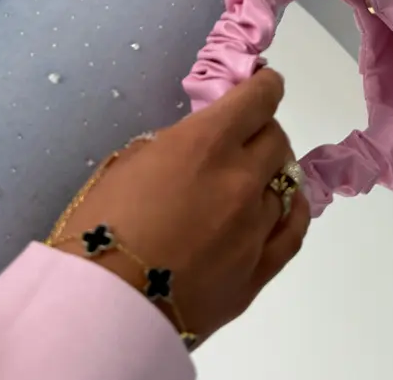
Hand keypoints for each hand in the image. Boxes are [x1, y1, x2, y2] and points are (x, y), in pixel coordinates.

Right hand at [51, 69, 309, 341]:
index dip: (265, 86)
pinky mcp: (260, 270)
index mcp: (206, 143)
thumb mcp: (129, 164)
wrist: (103, 309)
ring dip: (269, 173)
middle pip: (276, 139)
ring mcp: (256, 226)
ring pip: (286, 182)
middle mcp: (241, 178)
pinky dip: (292, 209)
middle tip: (243, 138)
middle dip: (261, 130)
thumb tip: (198, 150)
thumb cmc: (99, 226)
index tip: (263, 84)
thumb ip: (174, 146)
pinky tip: (285, 204)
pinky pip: (293, 230)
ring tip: (249, 178)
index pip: (258, 99)